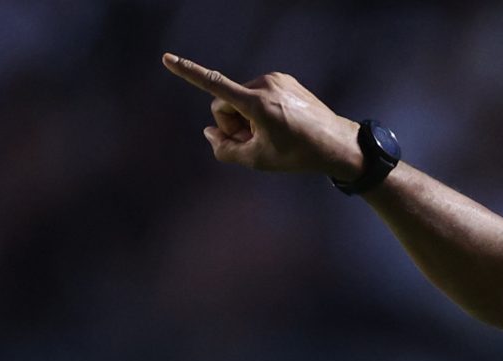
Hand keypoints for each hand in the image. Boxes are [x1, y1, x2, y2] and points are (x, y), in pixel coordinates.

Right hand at [162, 54, 364, 179]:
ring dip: (245, 118)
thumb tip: (209, 133)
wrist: (336, 143)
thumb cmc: (297, 154)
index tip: (167, 59)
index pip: (214, 85)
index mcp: (256, 103)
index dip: (188, 72)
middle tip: (250, 142)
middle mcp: (265, 84)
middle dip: (230, 123)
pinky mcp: (283, 80)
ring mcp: (276, 79)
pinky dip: (259, 110)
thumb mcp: (257, 160)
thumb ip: (224, 149)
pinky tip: (278, 125)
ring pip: (240, 99)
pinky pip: (257, 94)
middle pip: (225, 103)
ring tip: (269, 135)